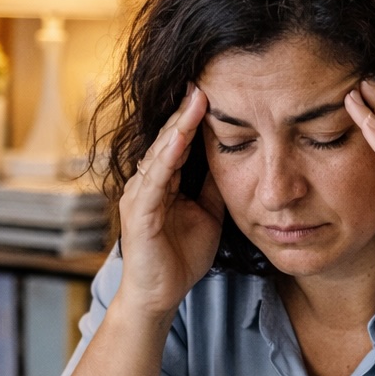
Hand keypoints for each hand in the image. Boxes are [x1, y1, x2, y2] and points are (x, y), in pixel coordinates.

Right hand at [117, 84, 224, 318]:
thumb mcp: (208, 215)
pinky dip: (168, 154)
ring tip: (196, 97)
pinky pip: (155, 178)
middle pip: (167, 139)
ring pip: (161, 152)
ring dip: (178, 124)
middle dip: (186, 110)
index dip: (194, 117)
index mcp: (162, 183)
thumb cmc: (180, 258)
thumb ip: (214, 188)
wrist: (159, 297)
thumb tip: (236, 159)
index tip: (214, 90)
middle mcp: (146, 183)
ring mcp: (139, 196)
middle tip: (204, 79)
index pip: (178, 142)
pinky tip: (181, 135)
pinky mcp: (138, 213)